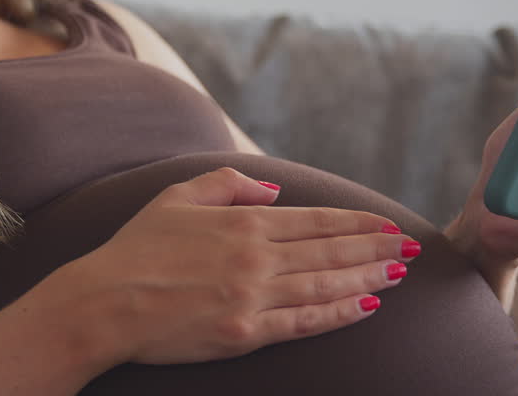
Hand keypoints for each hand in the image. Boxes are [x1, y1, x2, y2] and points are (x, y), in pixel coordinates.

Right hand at [65, 167, 417, 365]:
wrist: (105, 303)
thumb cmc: (136, 248)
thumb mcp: (177, 197)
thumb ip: (228, 184)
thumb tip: (274, 191)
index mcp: (243, 221)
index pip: (317, 220)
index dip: (359, 221)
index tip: (388, 222)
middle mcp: (256, 256)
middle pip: (332, 249)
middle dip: (376, 247)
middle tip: (412, 248)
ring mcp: (254, 296)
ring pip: (327, 284)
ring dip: (368, 276)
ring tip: (397, 273)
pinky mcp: (246, 332)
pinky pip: (305, 322)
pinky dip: (339, 313)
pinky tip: (364, 307)